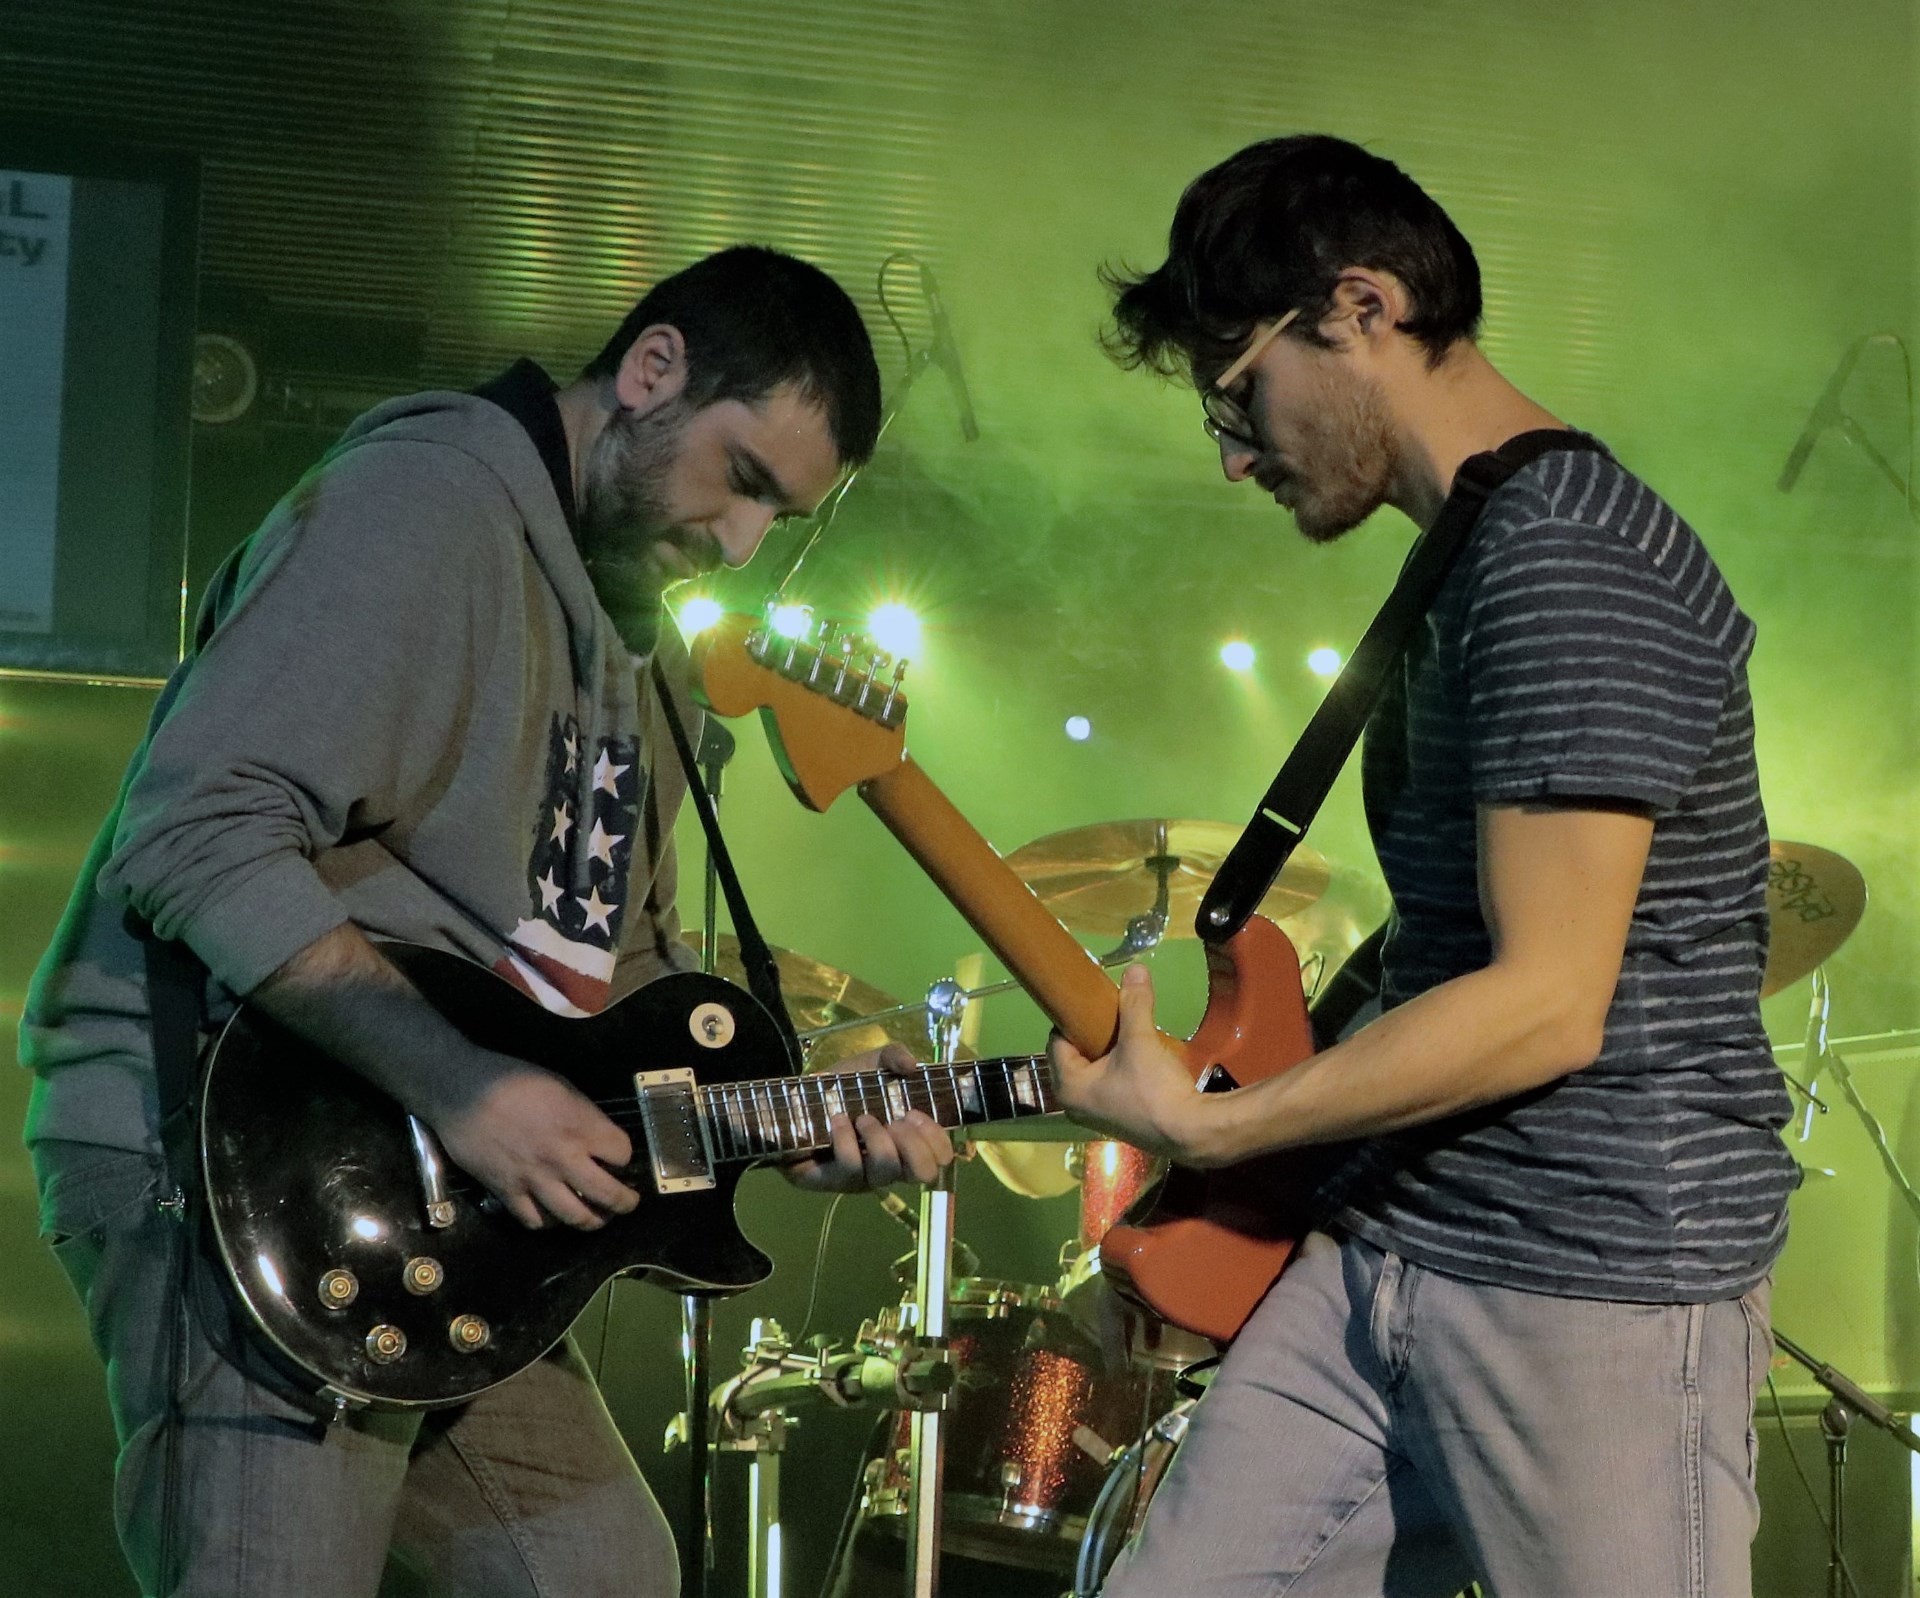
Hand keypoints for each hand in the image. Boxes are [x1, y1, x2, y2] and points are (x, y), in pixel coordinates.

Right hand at [429, 1056, 639, 1230]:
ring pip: (574, 1216)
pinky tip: (552, 1216)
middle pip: (607, 1194)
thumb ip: (583, 1115)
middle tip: (628, 1203)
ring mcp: (535, 1179)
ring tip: (597, 1218)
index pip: (621, 1152)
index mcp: (581, 1126)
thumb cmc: (512, 1079)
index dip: (624, 1155)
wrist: (462, 1091)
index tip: (618, 1156)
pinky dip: (548, 1222)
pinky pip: (534, 1220)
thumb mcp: (561, 1086)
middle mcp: (564, 1158)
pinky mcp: (507, 1192)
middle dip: (624, 1202)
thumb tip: (595, 1136)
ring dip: (592, 1221)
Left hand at [783, 1042, 956, 1192]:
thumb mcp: (871, 1063)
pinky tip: (838, 1120)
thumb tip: (913, 1065)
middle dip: (914, 1144)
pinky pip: (850, 1168)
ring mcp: (863, 1177)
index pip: (940, 1159)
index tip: (916, 1113)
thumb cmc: (841, 1087)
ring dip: (878, 1140)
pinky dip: (847, 1140)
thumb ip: (895, 1056)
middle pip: (923, 1174)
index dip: (937, 1140)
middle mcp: (890, 1165)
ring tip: (862, 1117)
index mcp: (906, 1143)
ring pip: (886, 1172)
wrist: (794, 1100)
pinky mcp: (833, 1181)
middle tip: (897, 1120)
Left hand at [1049, 963, 1218, 1164]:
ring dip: (1109, 1050)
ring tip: (1129, 1031)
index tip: (1092, 1001)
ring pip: (1096, 1069)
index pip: (1057, 1040)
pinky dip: (1120, 1068)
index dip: (1074, 1017)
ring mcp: (1097, 1115)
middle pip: (1077, 1054)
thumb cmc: (1154, 1089)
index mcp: (1068, 1087)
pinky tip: (1140, 1057)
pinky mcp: (1119, 1120)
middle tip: (1114, 1013)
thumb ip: (1135, 1004)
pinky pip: (1110, 1084)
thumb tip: (1135, 968)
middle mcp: (1075, 1104)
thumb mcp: (1141, 1040)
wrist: (1192, 1132)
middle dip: (1094, 1033)